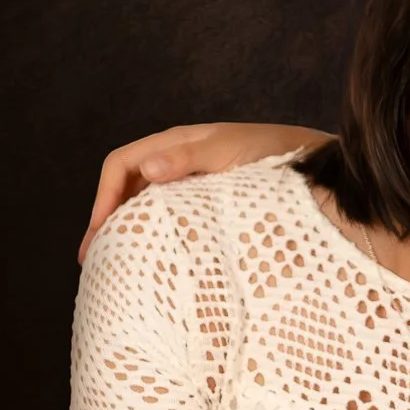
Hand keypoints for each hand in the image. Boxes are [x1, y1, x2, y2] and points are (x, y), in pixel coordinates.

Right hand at [78, 121, 328, 260]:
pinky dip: (156, 235)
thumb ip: (189, 157)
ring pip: (146, 205)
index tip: (98, 235)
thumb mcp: (230, 152)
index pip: (121, 165)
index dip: (103, 197)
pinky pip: (172, 218)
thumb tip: (147, 169)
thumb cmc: (275, 154)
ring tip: (117, 265)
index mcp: (175, 144)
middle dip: (107, 220)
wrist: (316, 165)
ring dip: (129, 230)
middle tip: (93, 262)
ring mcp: (193, 182)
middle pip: (127, 188)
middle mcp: (178, 160)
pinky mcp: (210, 204)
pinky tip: (158, 260)